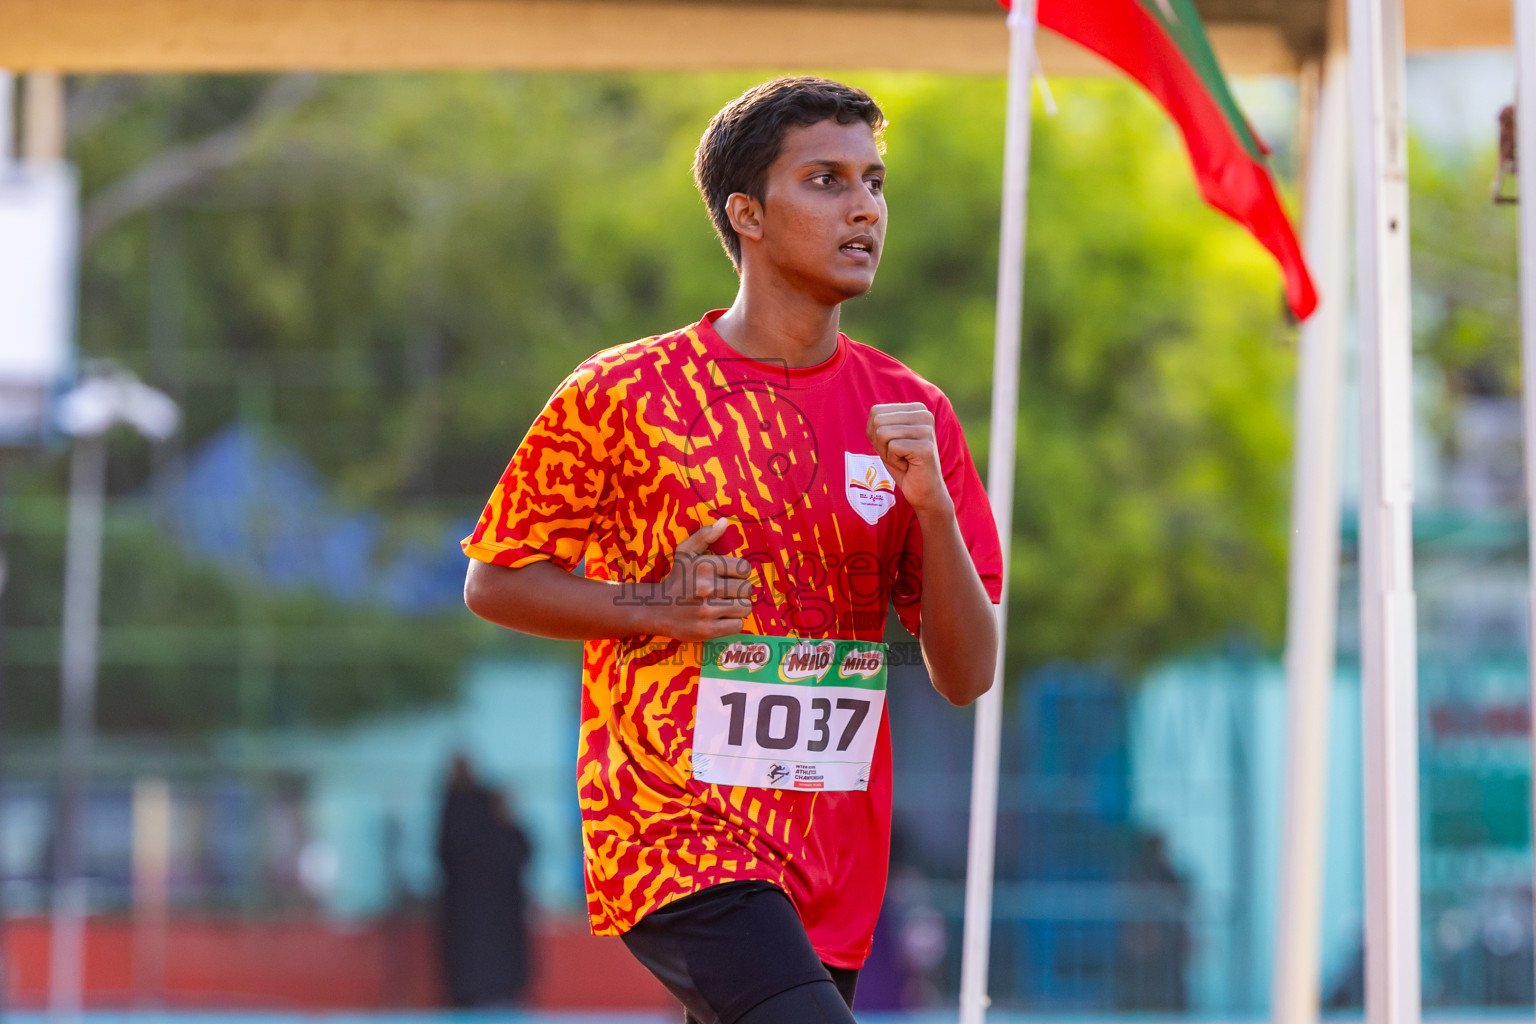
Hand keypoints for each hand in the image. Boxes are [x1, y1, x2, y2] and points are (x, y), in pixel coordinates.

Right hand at [648, 517, 754, 640]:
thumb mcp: (685, 552)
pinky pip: (738, 625)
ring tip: (727, 605)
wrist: (656, 609)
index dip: (741, 573)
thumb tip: (724, 522)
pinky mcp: (707, 630)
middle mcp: (706, 588)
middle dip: (740, 591)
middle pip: (747, 589)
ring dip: (739, 607)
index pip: (744, 568)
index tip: (730, 577)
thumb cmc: (676, 579)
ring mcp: (706, 611)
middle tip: (728, 593)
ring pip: (745, 608)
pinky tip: (721, 618)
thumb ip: (704, 535)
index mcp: (704, 566)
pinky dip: (733, 622)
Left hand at [867, 402, 952, 516]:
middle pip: (878, 421)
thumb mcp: (888, 438)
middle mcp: (924, 414)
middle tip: (897, 455)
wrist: (923, 491)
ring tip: (903, 459)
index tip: (893, 445)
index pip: (876, 411)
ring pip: (882, 433)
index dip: (875, 434)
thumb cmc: (904, 464)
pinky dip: (894, 461)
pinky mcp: (925, 446)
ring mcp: (926, 430)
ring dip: (886, 453)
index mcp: (917, 409)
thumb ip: (880, 422)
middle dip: (879, 443)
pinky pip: (892, 447)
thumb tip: (874, 414)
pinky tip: (908, 466)